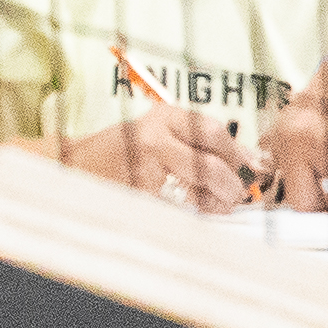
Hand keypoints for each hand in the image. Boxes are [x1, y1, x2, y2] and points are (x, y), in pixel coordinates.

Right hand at [57, 103, 264, 211]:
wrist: (75, 166)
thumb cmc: (125, 152)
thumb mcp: (162, 136)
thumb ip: (200, 145)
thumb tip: (249, 162)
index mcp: (164, 116)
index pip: (213, 132)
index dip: (238, 154)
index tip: (252, 169)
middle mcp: (154, 136)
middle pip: (209, 161)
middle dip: (232, 182)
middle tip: (239, 194)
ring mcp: (145, 167)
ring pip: (197, 187)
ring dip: (217, 200)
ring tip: (221, 204)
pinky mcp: (138, 193)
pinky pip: (178, 206)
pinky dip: (194, 212)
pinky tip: (197, 211)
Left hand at [248, 32, 327, 212]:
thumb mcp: (298, 114)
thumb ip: (279, 141)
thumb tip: (261, 163)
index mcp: (281, 139)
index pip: (284, 193)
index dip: (306, 205)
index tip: (317, 211)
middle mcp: (295, 141)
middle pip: (304, 202)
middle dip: (326, 208)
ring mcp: (323, 141)